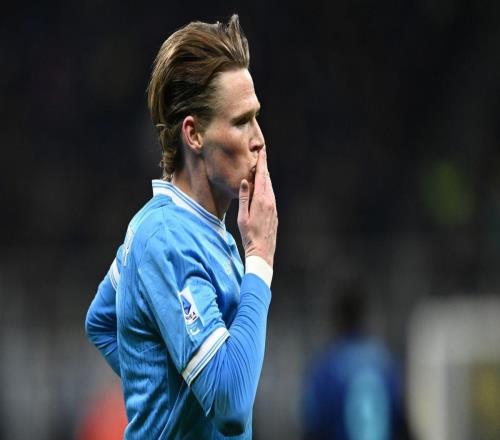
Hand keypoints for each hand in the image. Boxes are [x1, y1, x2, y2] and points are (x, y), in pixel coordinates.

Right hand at [237, 146, 277, 267]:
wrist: (262, 251)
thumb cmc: (248, 235)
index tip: (261, 152)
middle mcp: (270, 201)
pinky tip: (264, 187)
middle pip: (267, 180)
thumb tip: (245, 181)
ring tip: (261, 168)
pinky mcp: (274, 213)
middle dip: (264, 167)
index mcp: (261, 200)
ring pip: (270, 188)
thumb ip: (244, 198)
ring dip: (266, 177)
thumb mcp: (242, 216)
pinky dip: (267, 187)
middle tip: (261, 155)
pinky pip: (271, 196)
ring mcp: (273, 208)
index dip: (262, 164)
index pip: (262, 177)